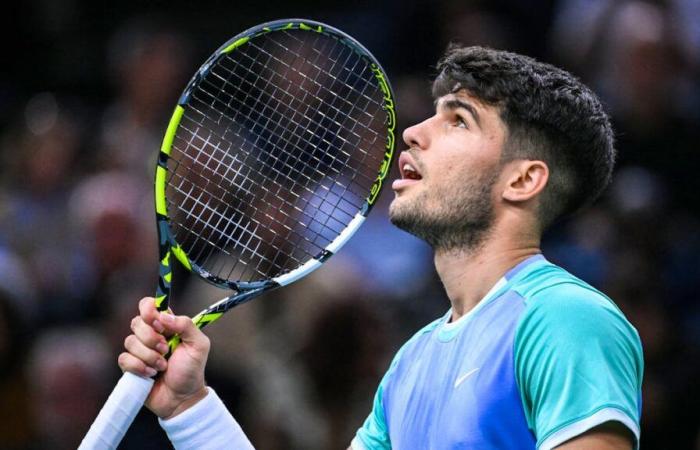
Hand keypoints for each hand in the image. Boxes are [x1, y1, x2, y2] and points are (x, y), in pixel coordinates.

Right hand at [118, 297, 210, 418]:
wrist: (182, 398)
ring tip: (162, 366)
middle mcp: (150, 335)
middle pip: (136, 322)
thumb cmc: (192, 370)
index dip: (149, 310)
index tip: (159, 324)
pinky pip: (124, 359)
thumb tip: (164, 315)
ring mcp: (139, 351)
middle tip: (166, 349)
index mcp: (166, 325)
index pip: (148, 305)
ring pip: (130, 342)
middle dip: (152, 338)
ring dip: (149, 356)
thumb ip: (186, 325)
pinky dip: (139, 367)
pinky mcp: (130, 366)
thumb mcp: (199, 345)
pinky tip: (151, 374)